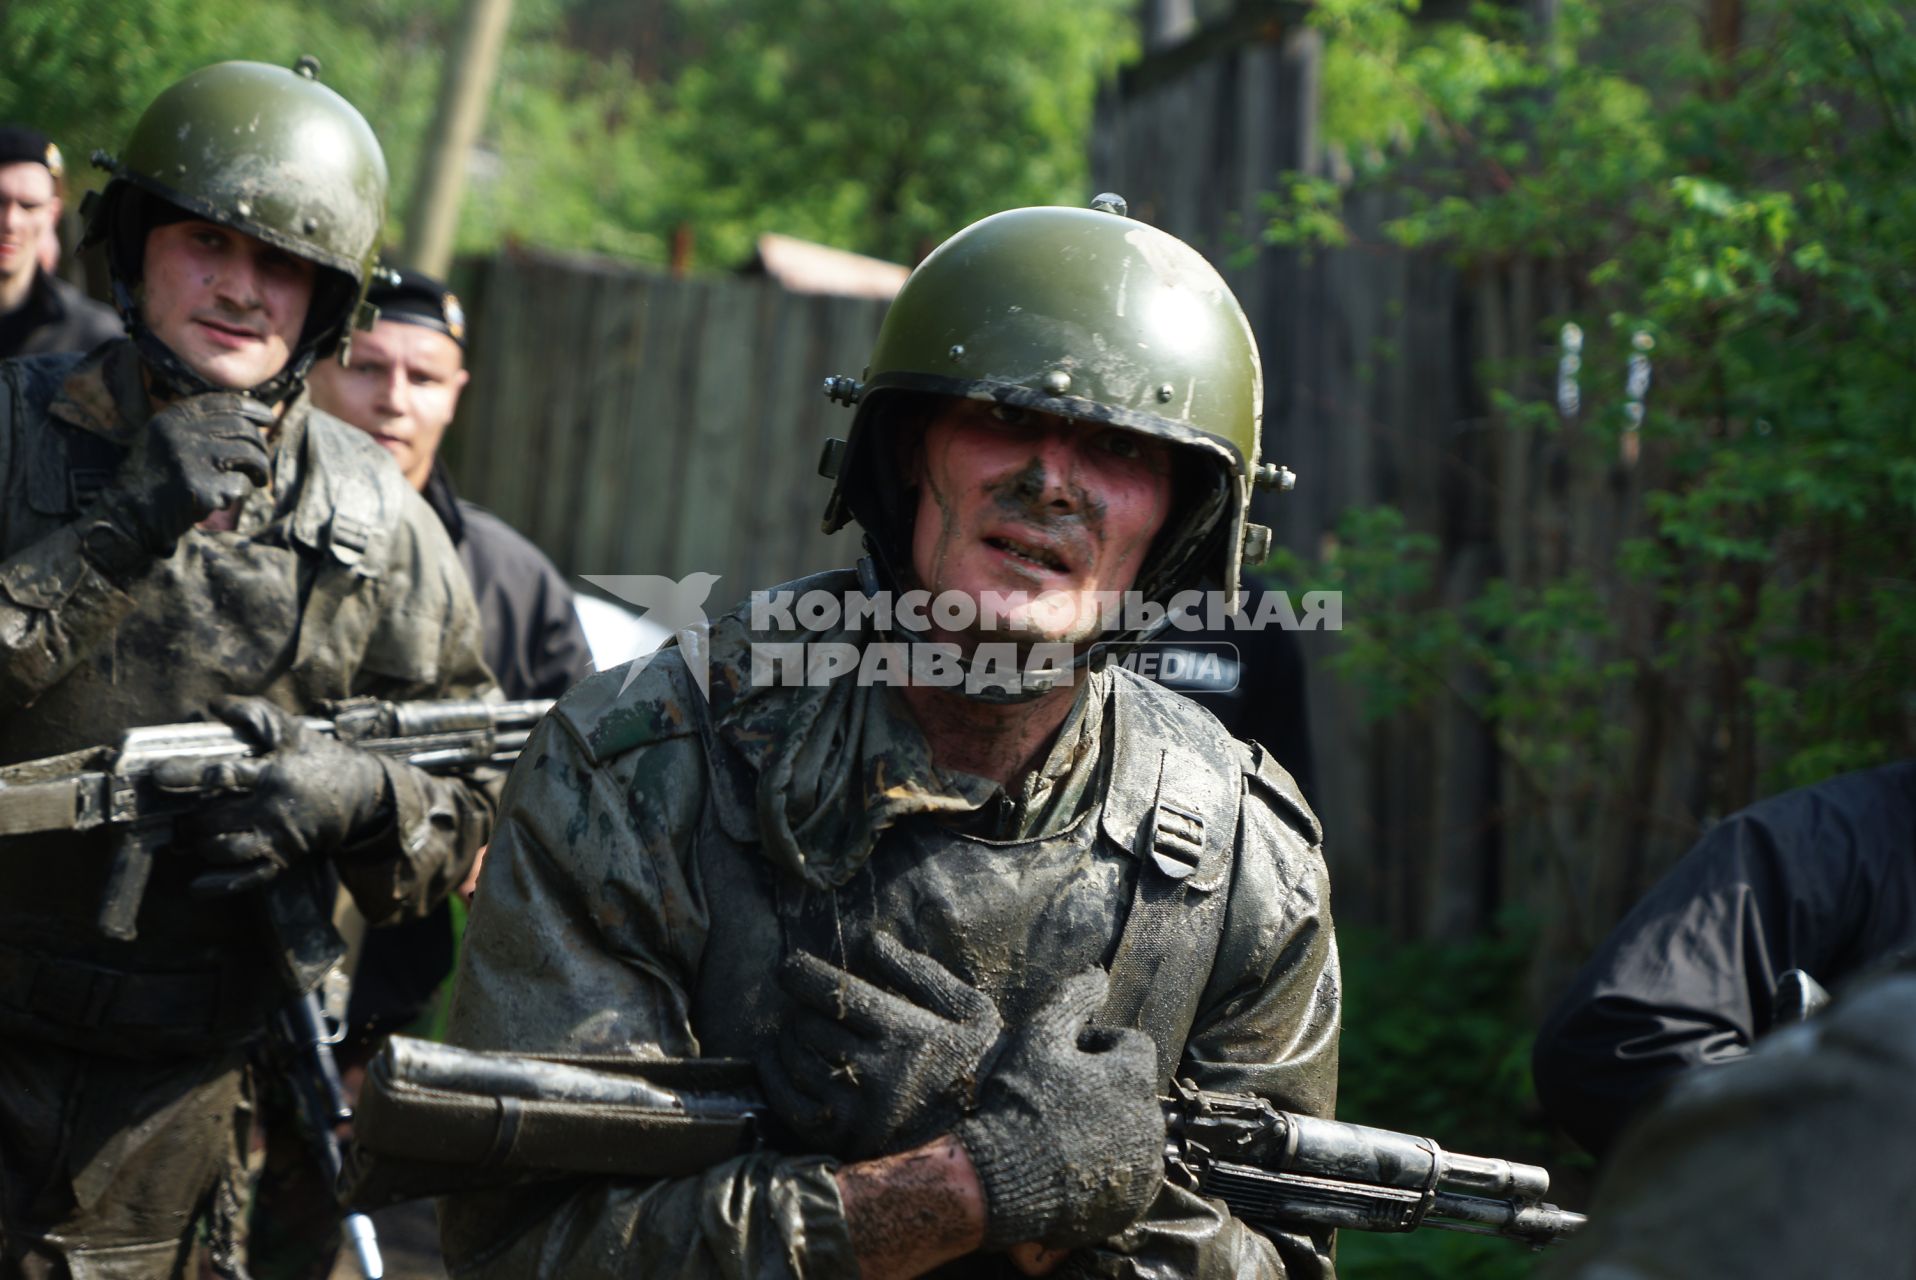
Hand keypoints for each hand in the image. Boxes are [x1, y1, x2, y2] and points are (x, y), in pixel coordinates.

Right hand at [89, 393, 271, 560]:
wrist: (128, 513)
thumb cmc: (155, 477)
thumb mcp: (167, 439)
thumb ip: (199, 426)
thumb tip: (251, 419)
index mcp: (172, 417)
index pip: (224, 403)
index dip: (252, 409)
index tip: (268, 418)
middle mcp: (181, 433)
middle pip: (242, 430)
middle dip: (260, 447)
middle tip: (262, 465)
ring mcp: (190, 460)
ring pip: (248, 455)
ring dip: (260, 470)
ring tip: (259, 480)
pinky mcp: (199, 488)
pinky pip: (239, 485)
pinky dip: (239, 493)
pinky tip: (223, 499)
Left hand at [157, 696, 391, 895]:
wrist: (361, 793)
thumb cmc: (317, 757)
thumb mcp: (290, 730)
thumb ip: (252, 714)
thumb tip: (213, 705)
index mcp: (273, 774)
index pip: (224, 774)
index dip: (188, 774)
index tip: (159, 775)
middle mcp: (274, 809)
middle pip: (218, 819)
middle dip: (190, 819)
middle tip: (176, 814)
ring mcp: (279, 837)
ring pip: (228, 850)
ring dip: (202, 844)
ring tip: (192, 836)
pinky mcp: (284, 858)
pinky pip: (250, 878)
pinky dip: (220, 885)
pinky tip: (197, 886)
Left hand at [759, 934, 1003, 1159]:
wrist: (997, 1138)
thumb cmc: (980, 1062)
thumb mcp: (967, 1008)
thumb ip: (917, 973)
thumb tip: (871, 943)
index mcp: (906, 1034)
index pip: (836, 993)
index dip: (802, 974)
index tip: (790, 966)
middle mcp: (877, 1073)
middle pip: (810, 1026)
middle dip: (802, 1008)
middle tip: (809, 1005)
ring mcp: (858, 1112)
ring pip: (797, 1062)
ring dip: (789, 1040)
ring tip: (798, 1029)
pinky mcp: (846, 1142)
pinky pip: (791, 1106)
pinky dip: (775, 1078)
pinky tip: (778, 1061)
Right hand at [956, 968, 1164, 1249]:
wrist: (1001, 1179)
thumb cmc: (1020, 1101)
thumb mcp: (1040, 1037)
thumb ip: (1072, 999)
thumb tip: (1099, 974)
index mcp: (1133, 1076)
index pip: (1133, 1046)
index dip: (1099, 1046)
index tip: (1067, 1060)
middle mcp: (1150, 1120)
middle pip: (1134, 1091)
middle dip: (1106, 1089)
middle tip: (1062, 1098)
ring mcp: (1145, 1165)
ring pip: (1134, 1133)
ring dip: (1110, 1128)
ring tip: (1066, 1135)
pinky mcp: (1134, 1202)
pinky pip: (1131, 1175)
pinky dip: (1112, 1168)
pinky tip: (1075, 1166)